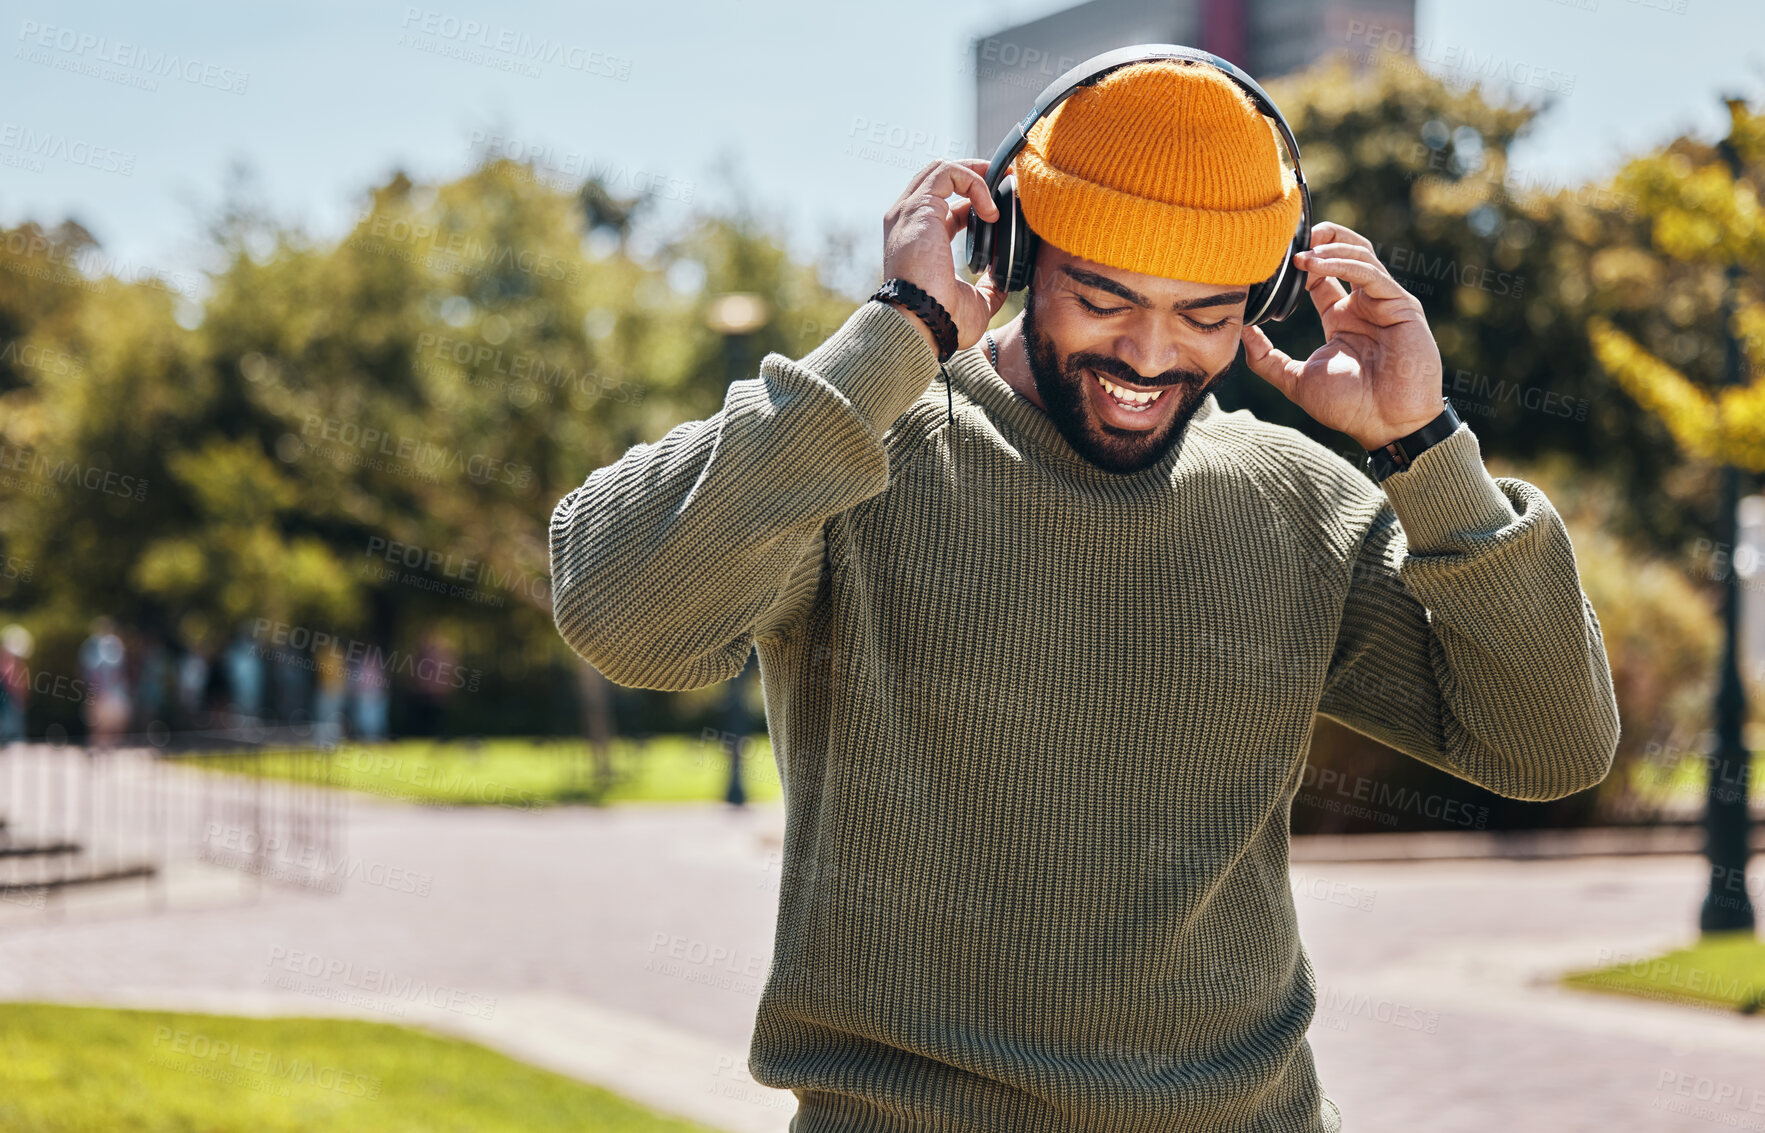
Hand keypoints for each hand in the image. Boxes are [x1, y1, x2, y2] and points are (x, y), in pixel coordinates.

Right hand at [882, 159, 1010, 350]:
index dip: (974, 199)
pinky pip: (947, 173)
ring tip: (1002, 187)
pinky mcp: (918, 207)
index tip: (1001, 207)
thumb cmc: (944, 321)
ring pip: (941, 169)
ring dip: (976, 173)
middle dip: (975, 174)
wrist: (924, 323)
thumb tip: (1004, 281)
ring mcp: (910, 212)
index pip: (945, 205)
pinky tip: (991, 210)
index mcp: (919, 240)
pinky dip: (974, 182)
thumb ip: (988, 287)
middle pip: (939, 178)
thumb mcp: (975, 302)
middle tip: (1006, 183)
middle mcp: (909, 222)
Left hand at [1240, 221, 1444, 449]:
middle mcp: (1363, 305)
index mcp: (1341, 318)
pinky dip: (1342, 263)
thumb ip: (1266, 359)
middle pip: (1344, 252)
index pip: (1320, 275)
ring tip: (1296, 254)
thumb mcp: (1295, 380)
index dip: (1297, 262)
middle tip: (1285, 236)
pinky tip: (1314, 264)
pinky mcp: (1400, 305)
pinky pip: (1370, 273)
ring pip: (1359, 255)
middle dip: (1318, 238)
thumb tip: (1238, 333)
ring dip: (1327, 247)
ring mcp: (1384, 303)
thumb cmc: (1348, 407)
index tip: (1269, 258)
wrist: (1386, 426)